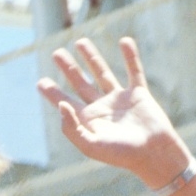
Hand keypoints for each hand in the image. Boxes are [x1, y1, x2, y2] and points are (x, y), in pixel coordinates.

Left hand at [37, 36, 191, 189]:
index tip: (41, 82)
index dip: (53, 93)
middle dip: (68, 68)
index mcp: (88, 120)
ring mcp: (120, 99)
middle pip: (81, 83)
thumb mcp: (91, 146)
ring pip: (103, 73)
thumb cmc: (122, 154)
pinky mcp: (139, 94)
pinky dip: (131, 56)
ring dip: (92, 57)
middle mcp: (102, 108)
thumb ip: (72, 128)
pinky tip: (124, 41)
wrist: (154, 154)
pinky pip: (134, 71)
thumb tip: (61, 105)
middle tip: (56, 53)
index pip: (66, 102)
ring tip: (80, 41)